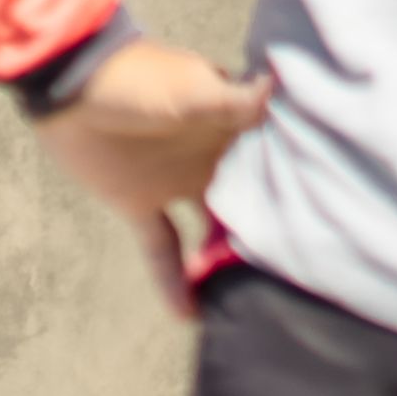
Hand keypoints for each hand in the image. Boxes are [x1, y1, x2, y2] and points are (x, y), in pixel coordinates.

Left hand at [36, 37, 272, 318]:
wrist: (69, 83)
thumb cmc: (138, 79)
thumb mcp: (193, 90)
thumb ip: (236, 103)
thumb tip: (283, 90)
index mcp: (230, 128)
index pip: (273, 164)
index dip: (298, 189)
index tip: (327, 224)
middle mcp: (210, 159)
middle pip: (249, 204)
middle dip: (269, 236)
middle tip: (300, 281)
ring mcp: (174, 183)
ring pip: (211, 232)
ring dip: (226, 263)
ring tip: (254, 304)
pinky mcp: (138, 203)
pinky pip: (162, 250)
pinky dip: (174, 281)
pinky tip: (189, 316)